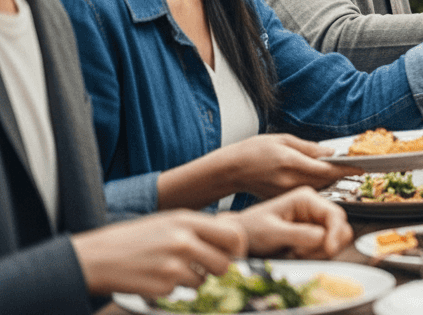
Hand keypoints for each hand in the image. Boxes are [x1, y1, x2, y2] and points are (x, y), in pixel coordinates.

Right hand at [71, 210, 245, 296]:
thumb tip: (234, 241)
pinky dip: (172, 289)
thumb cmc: (135, 239)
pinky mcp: (162, 286)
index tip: (234, 256)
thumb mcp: (168, 222)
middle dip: (218, 270)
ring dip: (193, 281)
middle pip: (224, 263)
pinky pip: (181, 292)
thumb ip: (199, 229)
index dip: (238, 249)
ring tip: (170, 270)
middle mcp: (183, 240)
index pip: (233, 236)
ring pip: (203, 281)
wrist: (95, 257)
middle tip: (205, 269)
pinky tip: (154, 278)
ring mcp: (173, 265)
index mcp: (186, 220)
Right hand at [217, 134, 362, 200]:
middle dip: (341, 175)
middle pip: (326, 181)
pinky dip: (316, 186)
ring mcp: (286, 192)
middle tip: (354, 167)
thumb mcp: (282, 139)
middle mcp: (290, 180)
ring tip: (339, 171)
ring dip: (330, 181)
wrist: (229, 170)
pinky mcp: (282, 198)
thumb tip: (330, 152)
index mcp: (291, 162)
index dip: (346, 170)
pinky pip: (305, 192)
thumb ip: (309, 148)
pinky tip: (318, 177)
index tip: (361, 168)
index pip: (326, 169)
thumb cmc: (252, 150)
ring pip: (318, 188)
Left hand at [234, 186, 352, 259]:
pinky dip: (313, 255)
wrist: (238, 238)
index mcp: (306, 199)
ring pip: (334, 240)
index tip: (329, 250)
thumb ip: (297, 234)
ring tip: (294, 252)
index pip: (336, 214)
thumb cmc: (250, 230)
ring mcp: (314, 222)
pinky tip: (295, 254)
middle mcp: (314, 208)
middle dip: (325, 245)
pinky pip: (324, 248)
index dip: (336, 233)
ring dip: (318, 252)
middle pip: (340, 228)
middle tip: (302, 253)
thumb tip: (323, 237)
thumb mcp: (271, 232)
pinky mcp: (313, 235)